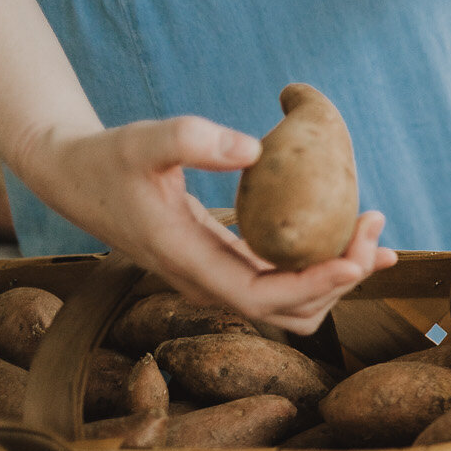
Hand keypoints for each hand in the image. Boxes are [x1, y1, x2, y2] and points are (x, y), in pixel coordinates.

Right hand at [25, 117, 393, 333]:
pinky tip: (353, 236)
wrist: (75, 176)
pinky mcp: (229, 267)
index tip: (357, 259)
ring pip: (296, 304)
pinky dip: (323, 267)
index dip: (316, 285)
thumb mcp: (142, 140)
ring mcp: (220, 280)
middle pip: (293, 311)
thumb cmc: (108, 157)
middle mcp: (209, 284)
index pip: (263, 296)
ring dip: (340, 277)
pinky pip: (287, 281)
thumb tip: (254, 148)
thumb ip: (191, 139)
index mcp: (189, 263)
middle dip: (342, 280)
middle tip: (374, 229)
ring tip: (374, 232)